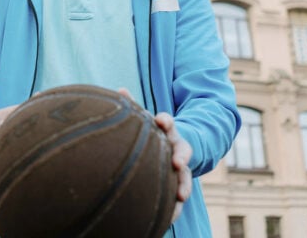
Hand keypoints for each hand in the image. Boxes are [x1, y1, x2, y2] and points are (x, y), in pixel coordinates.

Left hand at [117, 89, 191, 222]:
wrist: (174, 145)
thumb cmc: (152, 131)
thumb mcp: (145, 118)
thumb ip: (133, 105)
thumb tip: (120, 90)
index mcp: (166, 130)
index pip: (168, 123)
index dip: (165, 121)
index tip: (161, 121)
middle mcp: (176, 146)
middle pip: (182, 149)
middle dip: (181, 155)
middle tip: (177, 163)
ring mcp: (180, 165)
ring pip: (186, 175)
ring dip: (184, 184)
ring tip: (181, 196)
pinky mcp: (179, 181)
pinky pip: (180, 192)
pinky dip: (178, 203)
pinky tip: (173, 216)